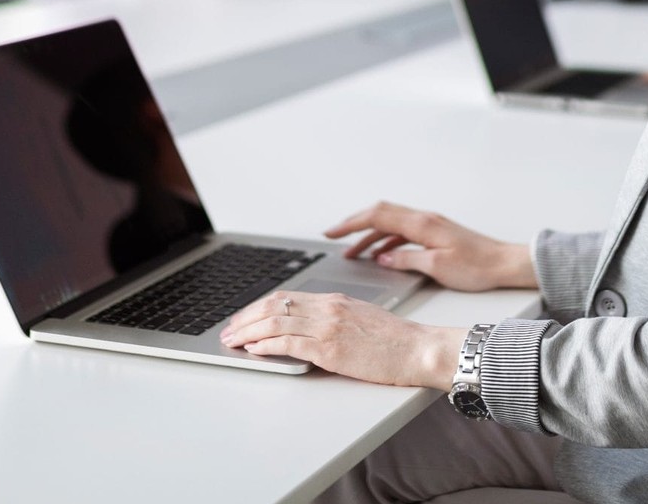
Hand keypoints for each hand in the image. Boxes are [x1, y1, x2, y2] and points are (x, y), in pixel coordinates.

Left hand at [220, 289, 465, 388]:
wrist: (418, 349)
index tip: (244, 317)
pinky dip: (266, 345)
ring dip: (248, 332)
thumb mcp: (362, 319)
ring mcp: (328, 326)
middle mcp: (328, 308)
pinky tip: (254, 349)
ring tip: (233, 340)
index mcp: (334, 299)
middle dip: (246, 318)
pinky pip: (288, 342)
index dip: (259, 307)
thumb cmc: (396, 340)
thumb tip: (309, 329)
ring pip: (275, 322)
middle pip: (274, 306)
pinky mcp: (329, 348)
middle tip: (229, 330)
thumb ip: (335, 319)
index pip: (286, 297)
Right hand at [325, 202, 535, 291]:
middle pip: (380, 214)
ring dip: (370, 236)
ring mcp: (430, 225)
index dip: (351, 223)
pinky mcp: (435, 234)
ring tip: (352, 253)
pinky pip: (402, 233)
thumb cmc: (478, 265)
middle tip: (334, 235)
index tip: (332, 232)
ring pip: (390, 224)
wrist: (504, 263)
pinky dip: (386, 241)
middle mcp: (424, 219)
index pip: (377, 215)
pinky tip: (381, 256)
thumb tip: (382, 258)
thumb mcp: (437, 267)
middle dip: (354, 224)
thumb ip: (407, 260)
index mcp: (422, 224)